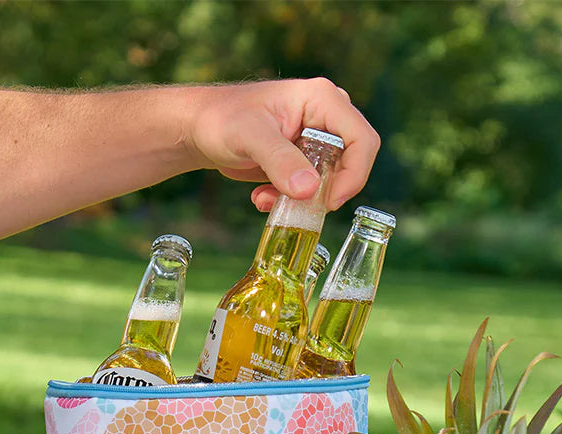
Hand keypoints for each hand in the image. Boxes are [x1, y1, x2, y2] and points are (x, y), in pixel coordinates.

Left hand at [184, 78, 380, 211]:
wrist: (200, 130)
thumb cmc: (221, 120)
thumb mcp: (250, 138)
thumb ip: (280, 161)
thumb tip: (310, 189)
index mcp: (322, 99)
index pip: (362, 139)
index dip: (354, 174)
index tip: (330, 202)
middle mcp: (326, 117)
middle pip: (352, 162)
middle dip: (325, 190)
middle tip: (296, 206)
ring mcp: (316, 138)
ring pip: (330, 179)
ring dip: (301, 198)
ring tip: (264, 198)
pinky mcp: (302, 159)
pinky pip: (310, 187)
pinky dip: (289, 199)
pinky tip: (260, 196)